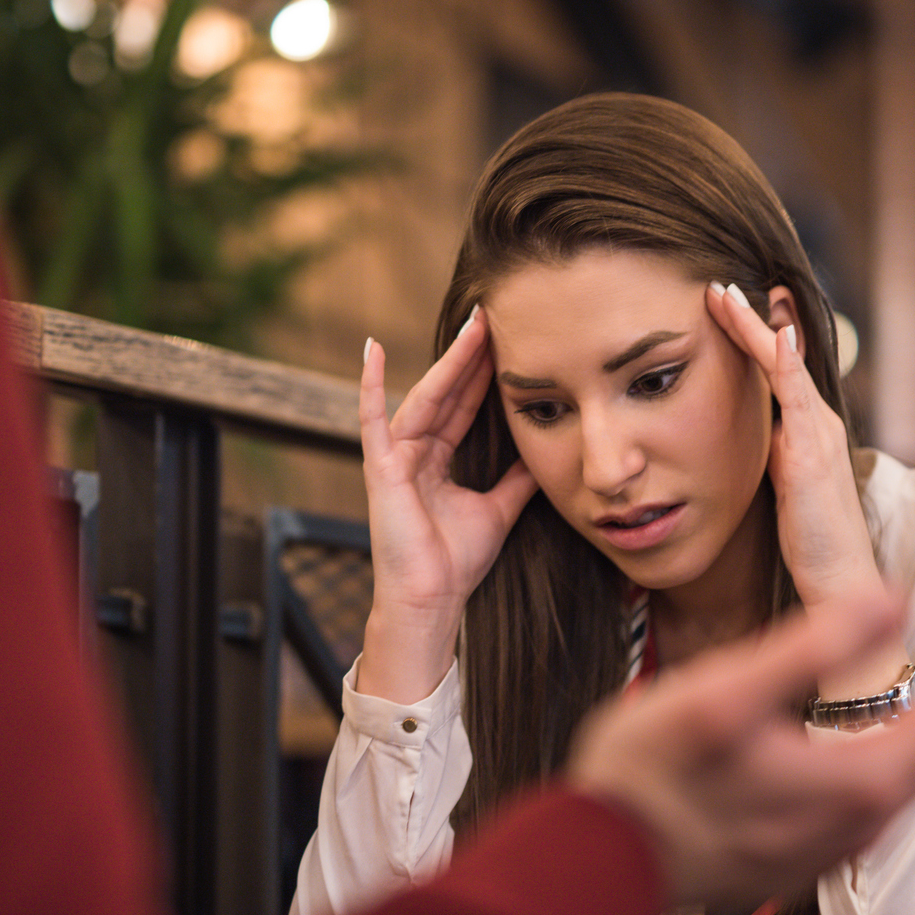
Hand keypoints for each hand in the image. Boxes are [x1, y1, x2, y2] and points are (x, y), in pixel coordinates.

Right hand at [355, 311, 537, 701]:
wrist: (432, 600)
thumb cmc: (457, 563)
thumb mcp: (499, 510)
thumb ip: (516, 479)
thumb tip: (543, 448)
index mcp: (437, 460)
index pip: (465, 405)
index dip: (485, 373)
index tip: (508, 339)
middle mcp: (414, 452)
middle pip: (447, 393)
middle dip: (471, 356)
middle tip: (493, 315)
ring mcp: (394, 457)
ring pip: (425, 397)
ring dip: (447, 361)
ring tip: (471, 325)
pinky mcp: (379, 467)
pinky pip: (372, 418)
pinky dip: (371, 384)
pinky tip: (373, 349)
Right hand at [566, 586, 914, 906]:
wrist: (593, 866)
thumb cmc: (649, 772)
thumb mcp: (724, 692)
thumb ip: (811, 645)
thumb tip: (893, 597)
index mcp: (856, 785)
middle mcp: (857, 829)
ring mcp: (827, 853)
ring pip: (909, 782)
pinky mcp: (796, 862)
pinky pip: (872, 805)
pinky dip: (894, 755)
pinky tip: (867, 734)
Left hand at [705, 283, 876, 607]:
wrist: (839, 578)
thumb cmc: (812, 541)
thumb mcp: (784, 489)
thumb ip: (771, 456)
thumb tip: (747, 438)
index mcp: (807, 429)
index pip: (778, 370)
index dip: (753, 336)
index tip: (725, 305)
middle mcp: (817, 421)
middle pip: (781, 356)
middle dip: (750, 318)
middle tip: (718, 285)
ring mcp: (818, 432)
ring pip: (785, 364)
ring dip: (755, 326)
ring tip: (725, 295)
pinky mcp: (812, 451)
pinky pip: (797, 396)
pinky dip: (787, 362)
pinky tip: (774, 334)